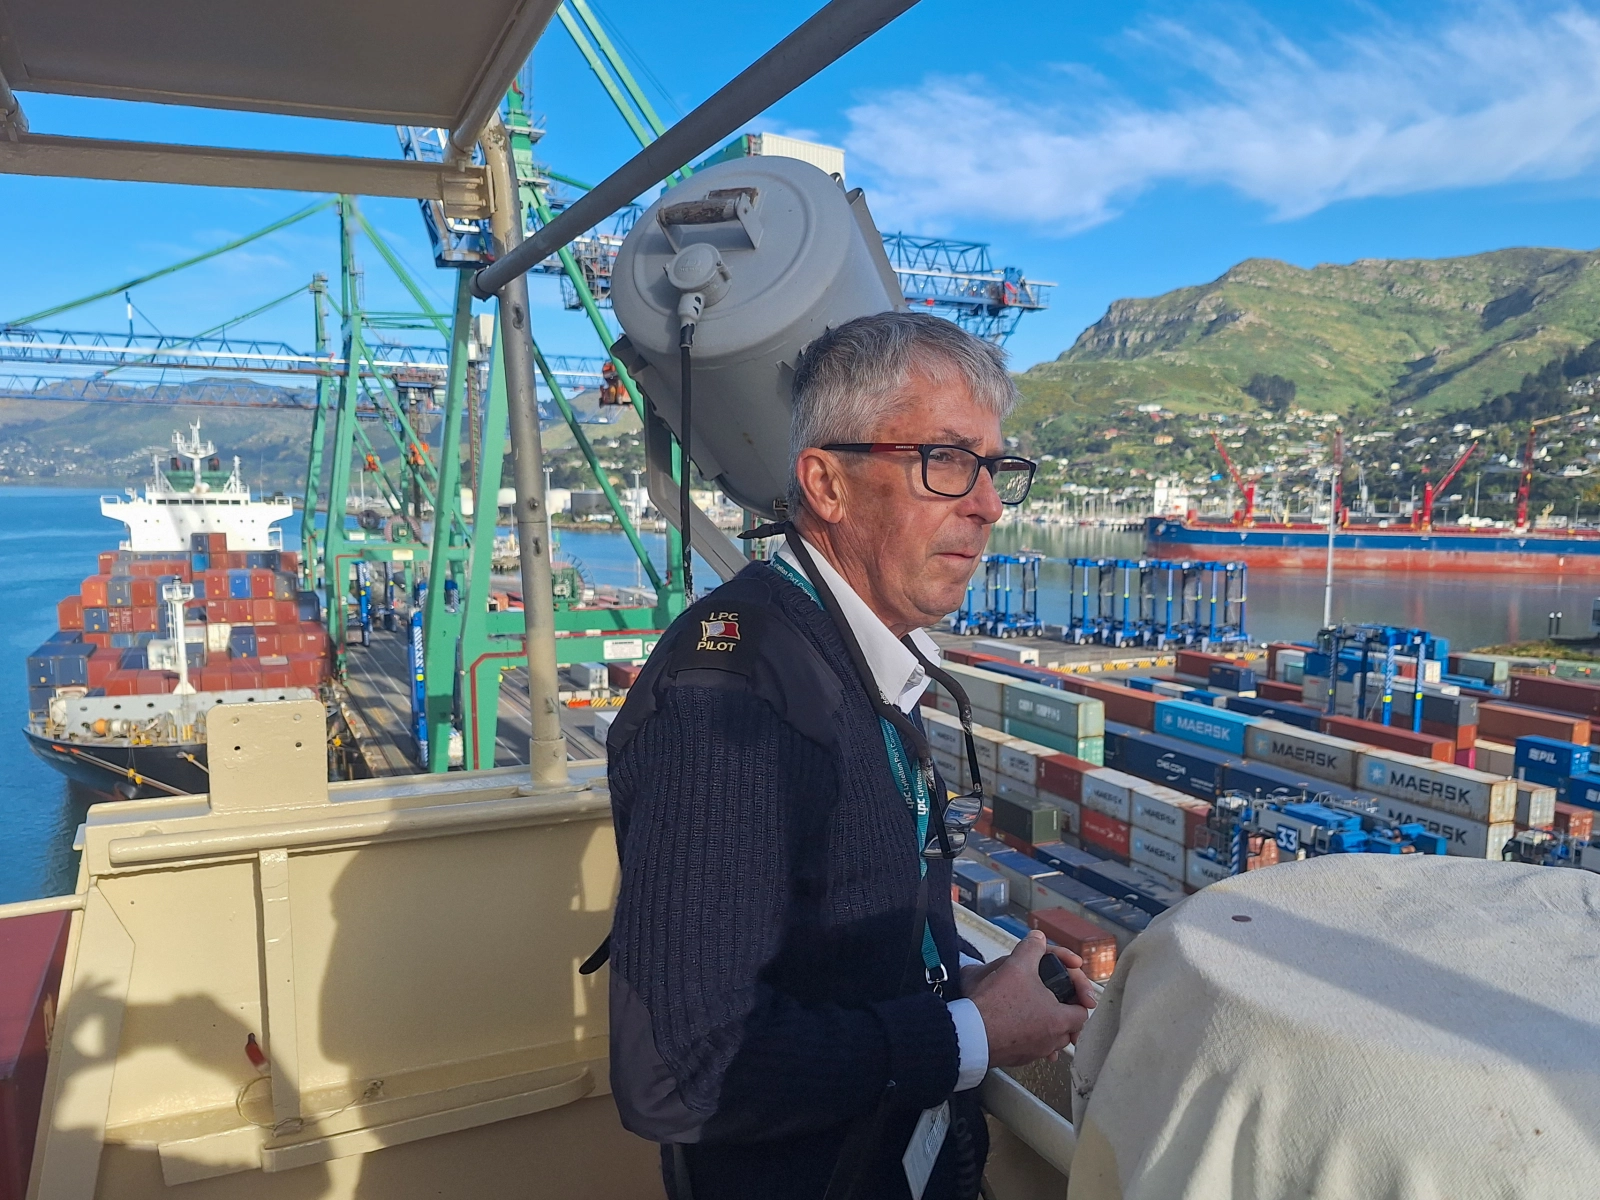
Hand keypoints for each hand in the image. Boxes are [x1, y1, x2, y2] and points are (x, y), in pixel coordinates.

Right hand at [967, 931, 1092, 1067]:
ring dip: (1047, 1027)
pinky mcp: (1017, 1058)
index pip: (1082, 1012)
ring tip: (1034, 1010)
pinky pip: (1031, 1048)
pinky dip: (1029, 1038)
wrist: (970, 1032)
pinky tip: (1017, 1025)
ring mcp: (1034, 1052)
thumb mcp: (1017, 965)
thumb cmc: (996, 1004)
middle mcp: (1051, 1041)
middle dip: (1063, 1013)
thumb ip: (1031, 948)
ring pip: (1051, 1040)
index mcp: (1059, 1019)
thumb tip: (1037, 938)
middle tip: (1053, 999)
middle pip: (1069, 1028)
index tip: (1071, 991)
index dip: (1078, 997)